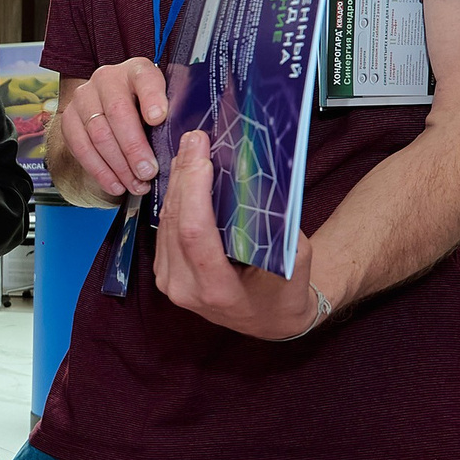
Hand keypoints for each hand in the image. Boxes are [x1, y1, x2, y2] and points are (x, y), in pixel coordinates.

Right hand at [59, 57, 169, 198]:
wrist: (111, 112)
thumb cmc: (147, 111)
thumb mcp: (165, 105)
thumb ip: (175, 114)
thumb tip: (194, 138)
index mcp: (137, 70)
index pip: (144, 79)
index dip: (151, 98)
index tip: (158, 119)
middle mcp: (107, 78)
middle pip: (118, 112)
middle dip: (134, 147)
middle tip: (148, 171)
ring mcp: (84, 98)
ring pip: (98, 133)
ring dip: (118, 165)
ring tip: (136, 184)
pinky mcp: (69, 119)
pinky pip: (80, 148)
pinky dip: (99, 171)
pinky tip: (116, 185)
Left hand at [151, 131, 324, 338]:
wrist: (271, 319)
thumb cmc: (287, 291)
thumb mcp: (295, 259)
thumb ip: (276, 226)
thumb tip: (256, 180)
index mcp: (217, 290)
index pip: (195, 235)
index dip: (194, 193)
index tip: (202, 159)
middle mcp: (184, 288)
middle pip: (174, 222)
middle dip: (185, 176)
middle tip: (195, 140)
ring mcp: (170, 282)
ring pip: (164, 222)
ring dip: (178, 182)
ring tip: (191, 149)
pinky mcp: (165, 272)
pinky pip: (164, 229)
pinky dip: (176, 198)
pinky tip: (186, 174)